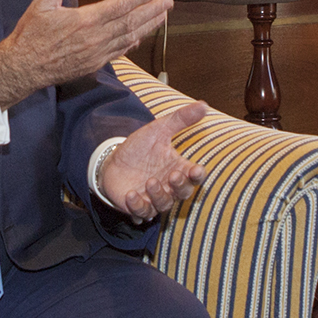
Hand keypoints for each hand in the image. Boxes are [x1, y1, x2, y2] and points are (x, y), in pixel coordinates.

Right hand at [0, 0, 172, 107]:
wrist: (23, 68)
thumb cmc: (31, 35)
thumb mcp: (42, 4)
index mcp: (84, 20)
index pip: (120, 6)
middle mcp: (95, 38)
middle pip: (131, 22)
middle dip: (152, 11)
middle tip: (169, 2)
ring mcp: (96, 53)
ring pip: (129, 38)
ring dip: (149, 26)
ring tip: (163, 16)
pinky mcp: (93, 64)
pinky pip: (119, 52)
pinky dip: (132, 43)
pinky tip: (141, 37)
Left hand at [97, 101, 208, 220]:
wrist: (113, 159)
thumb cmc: (140, 147)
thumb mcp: (159, 129)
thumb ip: (181, 118)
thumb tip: (204, 104)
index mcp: (178, 168)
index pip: (195, 176)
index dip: (198, 175)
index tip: (196, 169)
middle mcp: (169, 186)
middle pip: (184, 193)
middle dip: (181, 186)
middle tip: (173, 175)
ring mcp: (154, 198)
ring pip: (164, 205)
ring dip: (159, 195)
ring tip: (150, 182)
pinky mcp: (138, 206)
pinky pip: (143, 212)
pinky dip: (138, 206)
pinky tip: (132, 195)